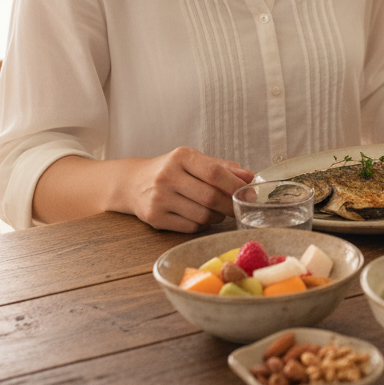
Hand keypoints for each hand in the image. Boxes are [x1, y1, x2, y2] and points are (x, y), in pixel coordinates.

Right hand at [122, 147, 253, 232]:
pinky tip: (201, 216)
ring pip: (202, 215)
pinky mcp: (154, 218)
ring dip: (217, 216)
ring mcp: (159, 199)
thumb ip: (223, 168)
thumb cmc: (172, 170)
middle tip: (239, 206)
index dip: (235, 185)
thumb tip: (250, 177)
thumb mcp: (194, 161)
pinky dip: (202, 224)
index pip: (214, 172)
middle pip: (210, 197)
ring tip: (218, 210)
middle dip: (230, 204)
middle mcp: (167, 176)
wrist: (133, 183)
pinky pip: (190, 227)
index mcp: (181, 157)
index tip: (249, 192)